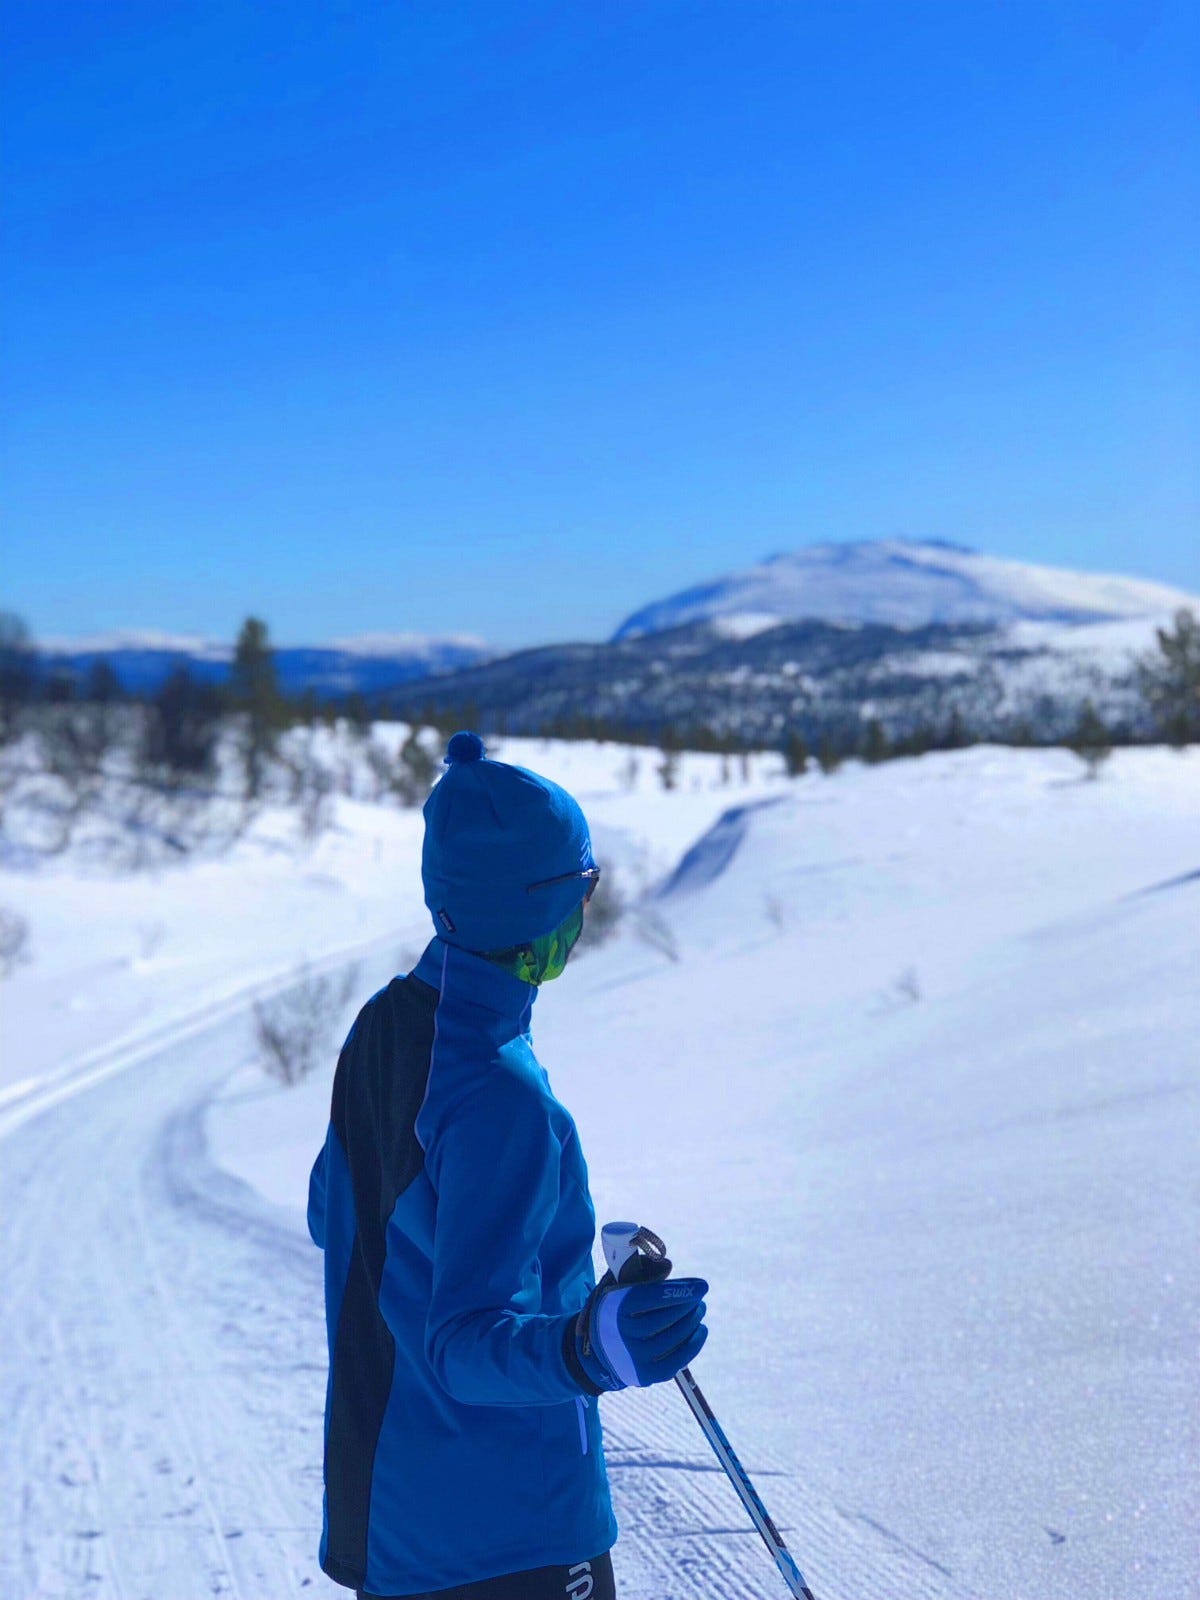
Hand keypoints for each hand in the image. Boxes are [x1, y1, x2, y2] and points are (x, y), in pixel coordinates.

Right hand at [565, 1275, 707, 1394]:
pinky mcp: (646, 1376)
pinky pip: (676, 1361)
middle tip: (699, 1296)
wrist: (599, 1352)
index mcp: (615, 1308)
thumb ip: (641, 1273)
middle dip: (687, 1305)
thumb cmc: (616, 1311)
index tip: (702, 1285)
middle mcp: (622, 1335)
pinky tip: (700, 1329)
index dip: (679, 1291)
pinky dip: (693, 1344)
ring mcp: (634, 1358)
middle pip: (664, 1319)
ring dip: (692, 1321)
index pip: (651, 1297)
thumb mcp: (619, 1287)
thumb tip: (667, 1267)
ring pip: (673, 1339)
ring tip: (699, 1309)